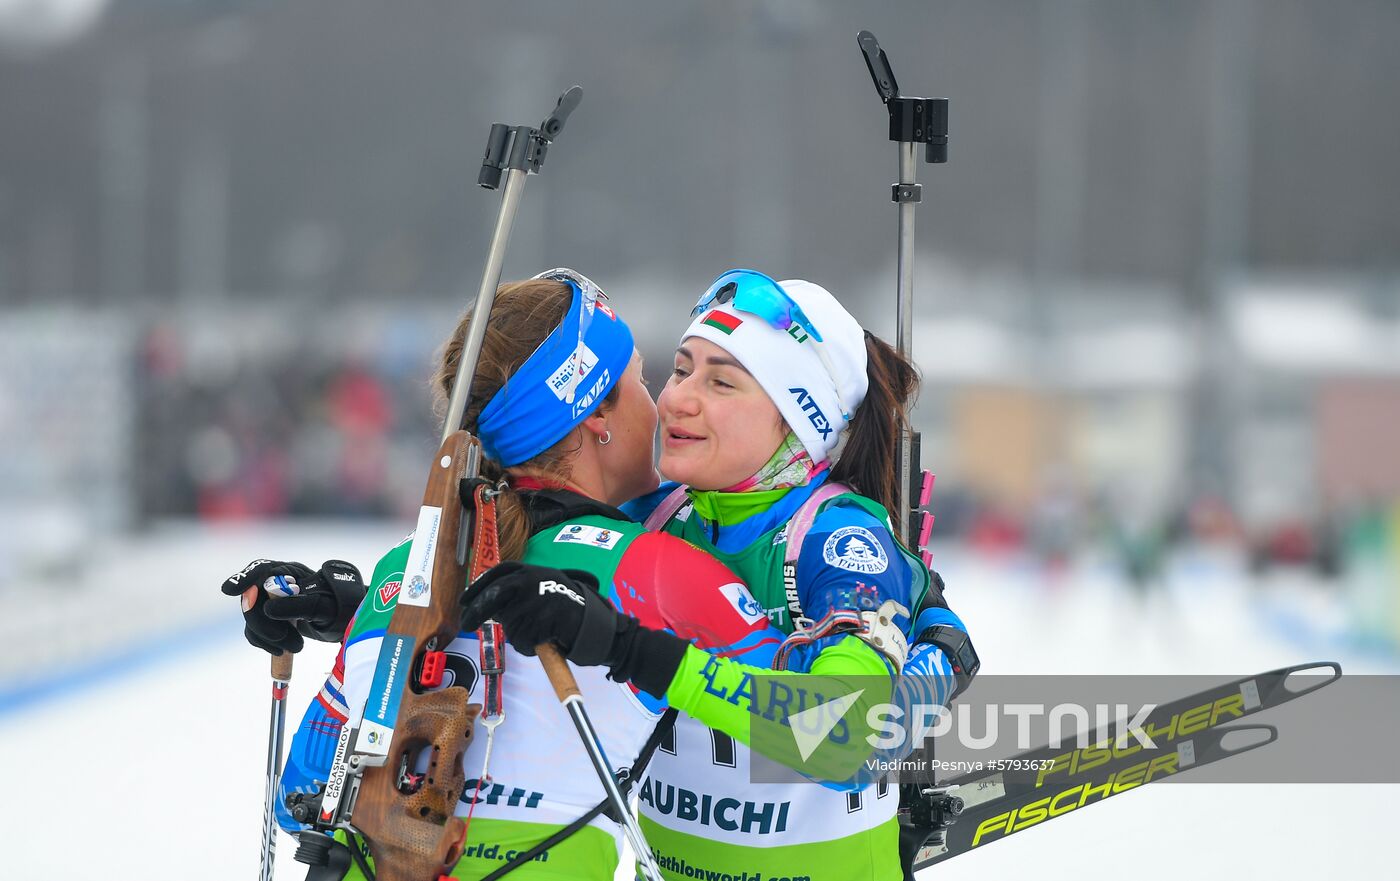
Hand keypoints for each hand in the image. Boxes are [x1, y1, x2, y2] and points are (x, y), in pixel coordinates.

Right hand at [222, 559, 366, 652]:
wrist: (344, 619)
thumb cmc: (337, 607)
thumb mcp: (323, 606)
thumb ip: (298, 605)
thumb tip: (268, 608)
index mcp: (289, 573)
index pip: (260, 570)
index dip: (242, 579)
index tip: (228, 590)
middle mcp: (275, 585)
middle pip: (251, 600)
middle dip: (263, 623)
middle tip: (281, 639)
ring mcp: (270, 603)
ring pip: (252, 620)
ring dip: (269, 637)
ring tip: (296, 647)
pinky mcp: (268, 620)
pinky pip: (255, 633)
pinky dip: (265, 644)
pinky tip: (283, 650)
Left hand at [460, 561, 688, 697]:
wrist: (600, 626)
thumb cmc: (574, 611)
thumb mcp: (548, 589)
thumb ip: (524, 591)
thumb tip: (491, 602)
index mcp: (536, 571)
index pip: (499, 574)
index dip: (478, 587)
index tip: (464, 600)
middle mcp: (535, 580)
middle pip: (495, 595)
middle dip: (477, 610)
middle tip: (467, 624)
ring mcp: (539, 599)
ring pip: (510, 623)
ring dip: (517, 635)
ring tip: (537, 635)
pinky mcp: (544, 618)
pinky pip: (523, 639)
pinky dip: (529, 646)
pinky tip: (545, 641)